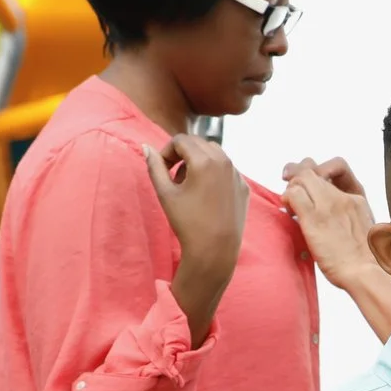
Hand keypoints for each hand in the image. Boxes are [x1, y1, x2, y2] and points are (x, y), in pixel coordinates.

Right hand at [144, 134, 248, 275]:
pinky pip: (227, 170)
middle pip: (199, 143)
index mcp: (204, 160)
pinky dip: (215, 173)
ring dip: (200, 160)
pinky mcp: (243, 187)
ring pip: (215, 153)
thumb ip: (155, 166)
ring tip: (190, 184)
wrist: (215, 250)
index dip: (168, 151)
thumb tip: (146, 147)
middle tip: (174, 176)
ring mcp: (237, 174)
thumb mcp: (165, 193)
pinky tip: (207, 195)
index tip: (163, 168)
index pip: (181, 140)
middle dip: (183, 154)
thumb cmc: (187, 222)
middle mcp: (224, 161)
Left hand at [281, 156, 381, 287]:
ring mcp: (328, 206)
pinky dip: (287, 199)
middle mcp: (342, 197)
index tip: (309, 179)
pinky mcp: (314, 218)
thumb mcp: (363, 229)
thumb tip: (329, 216)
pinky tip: (289, 212)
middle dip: (297, 175)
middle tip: (290, 190)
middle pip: (312, 168)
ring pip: (300, 178)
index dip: (318, 168)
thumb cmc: (365, 261)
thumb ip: (347, 216)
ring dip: (291, 188)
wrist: (367, 273)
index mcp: (357, 198)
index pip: (336, 165)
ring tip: (290, 206)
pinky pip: (293, 194)